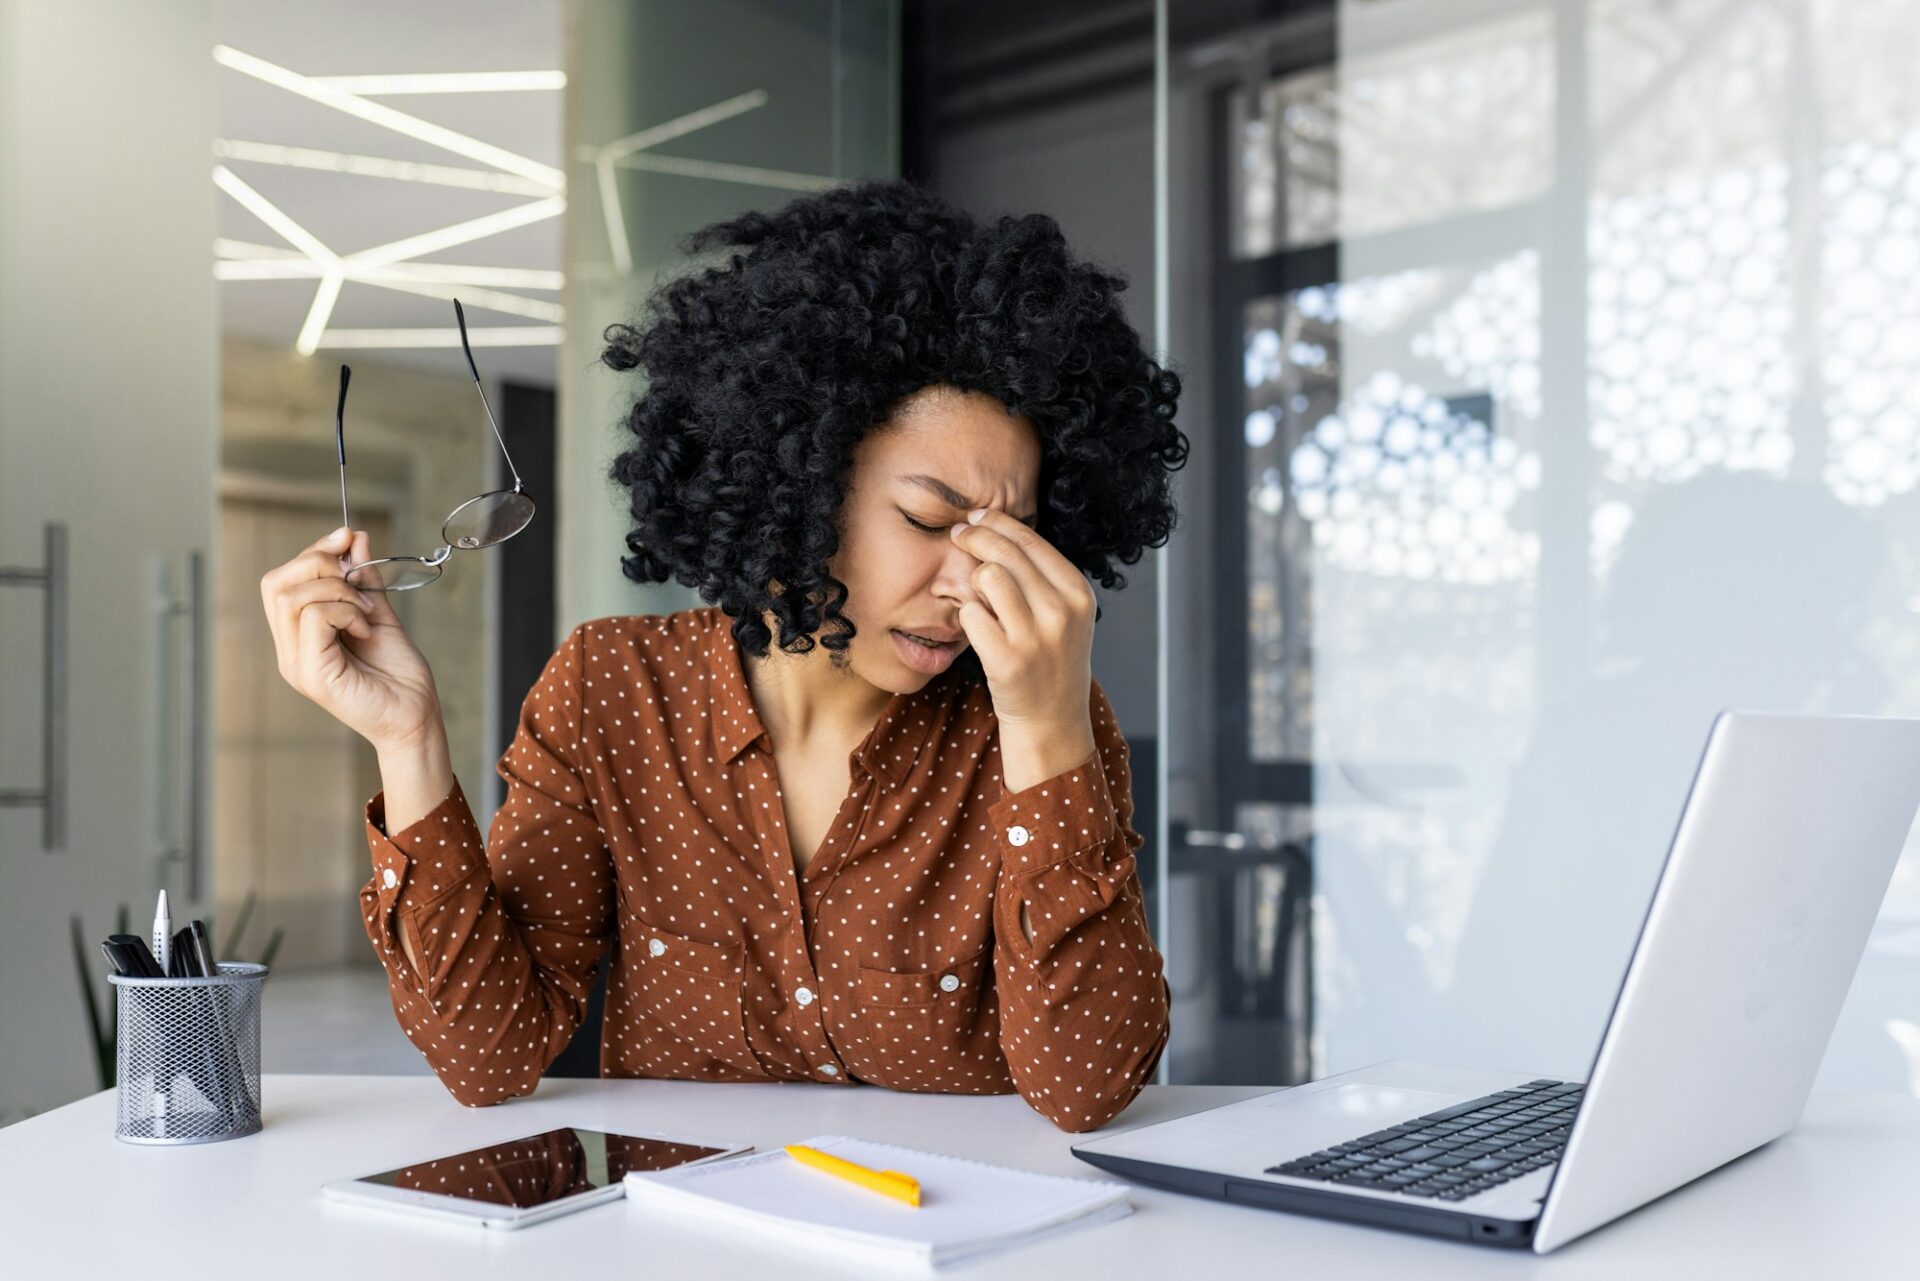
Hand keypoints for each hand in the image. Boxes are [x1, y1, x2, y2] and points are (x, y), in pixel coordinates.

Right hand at [259, 526, 443, 751]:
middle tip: (357, 580)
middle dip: (319, 563)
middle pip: (275, 582)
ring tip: (367, 611)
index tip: (348, 538)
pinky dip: (346, 611)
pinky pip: (314, 617)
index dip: (313, 551)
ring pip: (291, 596)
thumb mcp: (380, 614)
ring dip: (338, 590)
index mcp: (299, 636)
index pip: (280, 580)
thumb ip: (364, 580)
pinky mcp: (312, 674)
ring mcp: (296, 663)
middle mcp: (289, 650)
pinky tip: (365, 628)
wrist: (416, 718)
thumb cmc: (399, 676)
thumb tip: (355, 538)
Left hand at [950, 509, 1097, 790]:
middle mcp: (1061, 612)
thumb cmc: (1050, 657)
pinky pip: (970, 614)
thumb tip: (990, 524)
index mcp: (1077, 592)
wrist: (1052, 719)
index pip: (1029, 539)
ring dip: (972, 582)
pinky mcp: (1007, 662)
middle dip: (974, 538)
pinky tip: (975, 627)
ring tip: (976, 595)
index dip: (996, 523)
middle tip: (957, 536)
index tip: (974, 518)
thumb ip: (1038, 572)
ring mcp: (1035, 638)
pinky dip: (967, 616)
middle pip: (1003, 553)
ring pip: (987, 578)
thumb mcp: (1063, 612)